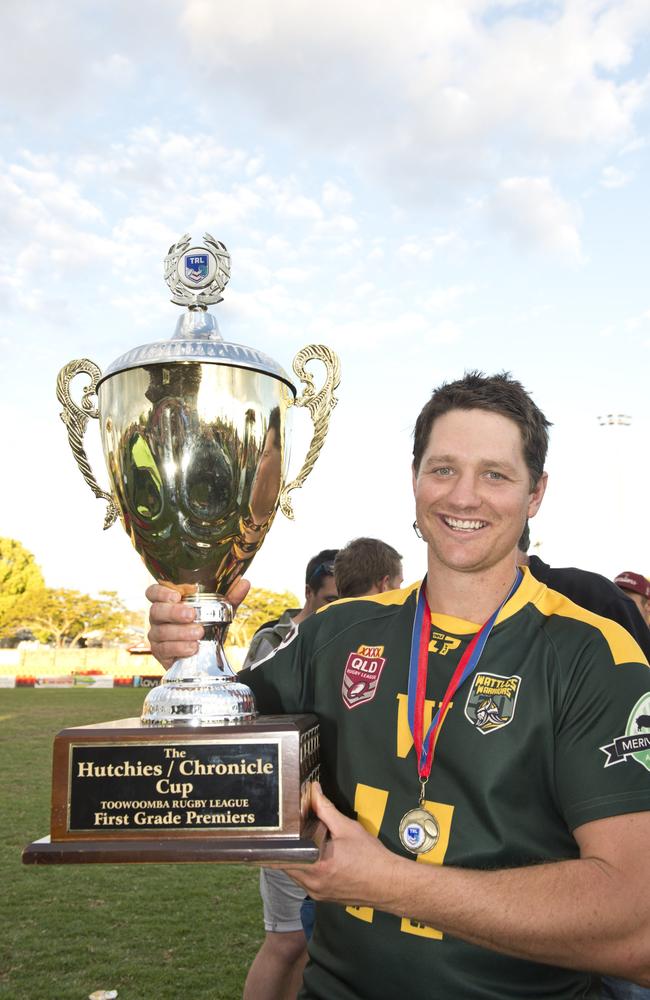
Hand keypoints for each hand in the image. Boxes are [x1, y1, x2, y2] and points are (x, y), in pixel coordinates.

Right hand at [146, 578, 249, 669]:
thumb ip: (230, 597)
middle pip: (156, 610)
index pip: (153, 592)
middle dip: (174, 612)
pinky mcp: (160, 652)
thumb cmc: (207, 625)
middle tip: (192, 615)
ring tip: (199, 634)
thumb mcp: (220, 611)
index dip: (161, 592)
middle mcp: (159, 617)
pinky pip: (165, 649)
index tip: (177, 596)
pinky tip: (192, 648)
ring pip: (161, 631)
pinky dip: (179, 648)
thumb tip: (244, 582)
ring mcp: (157, 635)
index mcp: (169, 602)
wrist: (206, 653)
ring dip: (180, 632)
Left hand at [281, 783, 400, 909]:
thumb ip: (325, 809)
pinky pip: (305, 881)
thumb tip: (313, 792)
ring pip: (294, 874)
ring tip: (302, 842)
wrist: (390, 884)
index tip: (276, 830)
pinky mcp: (323, 897)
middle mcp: (312, 884)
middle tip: (288, 832)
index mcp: (316, 866)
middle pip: (285, 865)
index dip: (277, 842)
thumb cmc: (371, 857)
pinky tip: (314, 856)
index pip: (282, 855)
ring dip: (295, 858)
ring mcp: (317, 893)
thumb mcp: (347, 828)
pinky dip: (305, 868)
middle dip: (286, 848)